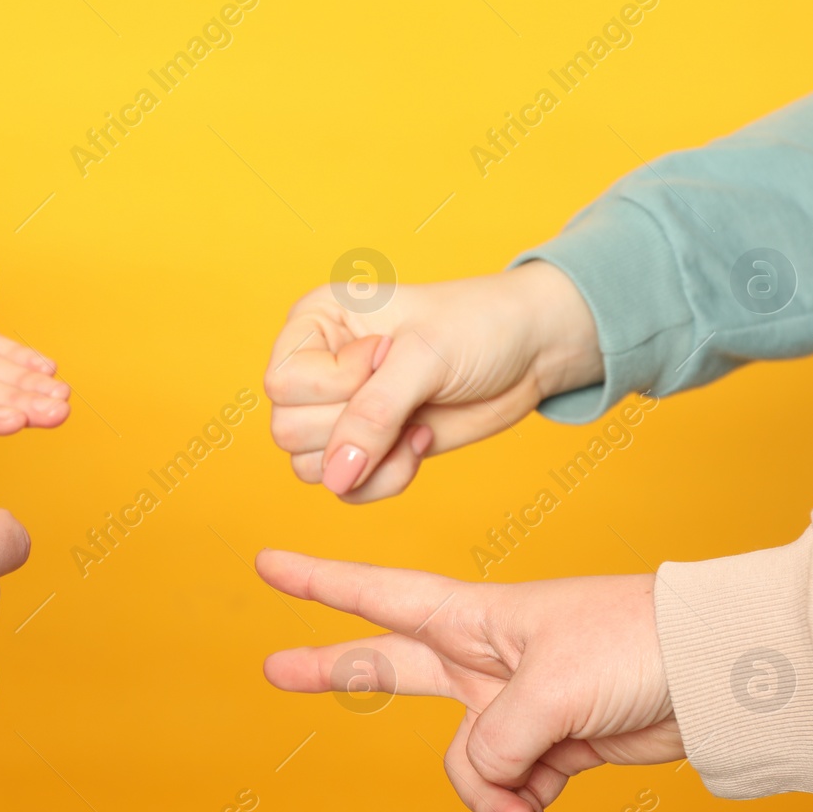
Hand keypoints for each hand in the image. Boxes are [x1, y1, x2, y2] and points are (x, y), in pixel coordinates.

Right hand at [255, 549, 680, 811]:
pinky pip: (509, 787)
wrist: (716, 674)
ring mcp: (515, 703)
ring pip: (464, 761)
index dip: (320, 583)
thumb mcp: (550, 688)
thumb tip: (484, 782)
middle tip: (274, 668)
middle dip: (333, 669)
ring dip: (487, 796)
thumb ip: (495, 741)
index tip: (268, 563)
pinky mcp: (551, 743)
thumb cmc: (635, 643)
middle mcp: (484, 659)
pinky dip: (518, 811)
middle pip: (388, 667)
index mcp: (473, 619)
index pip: (378, 595)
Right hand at [263, 261, 602, 501]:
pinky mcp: (364, 448)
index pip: (282, 382)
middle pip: (287, 429)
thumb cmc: (479, 327)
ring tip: (415, 423)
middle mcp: (315, 367)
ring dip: (371, 458)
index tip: (387, 356)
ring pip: (310, 466)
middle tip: (405, 394)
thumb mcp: (426, 358)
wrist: (530, 351)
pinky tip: (419, 441)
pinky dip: (385, 478)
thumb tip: (335, 475)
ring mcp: (337, 411)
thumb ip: (374, 414)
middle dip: (354, 426)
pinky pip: (344, 489)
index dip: (334, 384)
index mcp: (313, 322)